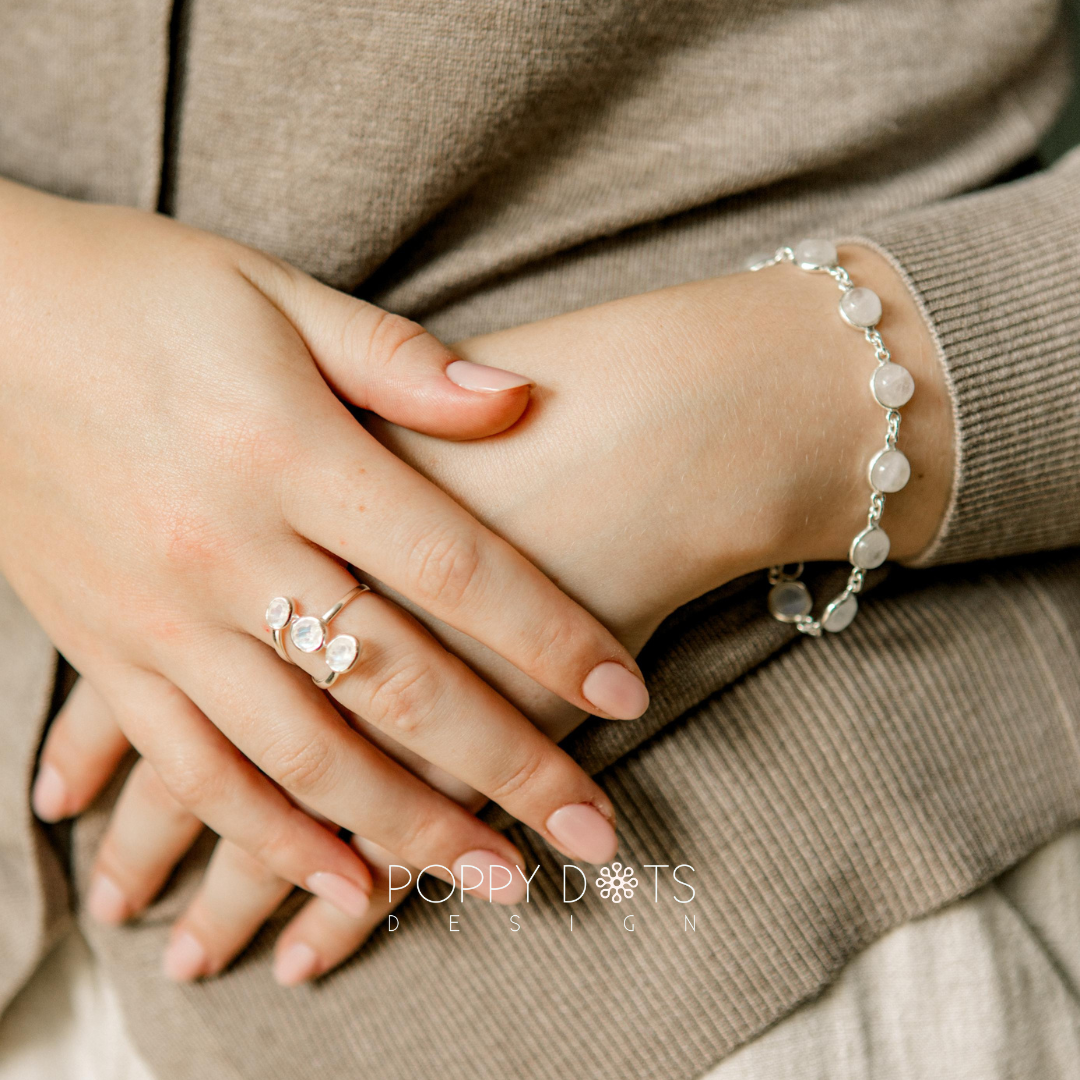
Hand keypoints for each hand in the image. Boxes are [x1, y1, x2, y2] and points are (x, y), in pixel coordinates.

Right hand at [39, 242, 952, 983]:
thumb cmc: (139, 291)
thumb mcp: (275, 294)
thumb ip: (400, 361)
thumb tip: (520, 396)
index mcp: (288, 452)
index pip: (454, 566)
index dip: (551, 634)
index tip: (626, 691)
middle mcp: (229, 549)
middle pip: (396, 680)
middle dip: (505, 765)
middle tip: (588, 834)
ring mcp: (162, 617)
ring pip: (303, 753)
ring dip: (406, 828)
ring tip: (492, 881)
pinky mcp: (107, 654)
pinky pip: (193, 769)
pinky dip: (267, 837)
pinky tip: (337, 888)